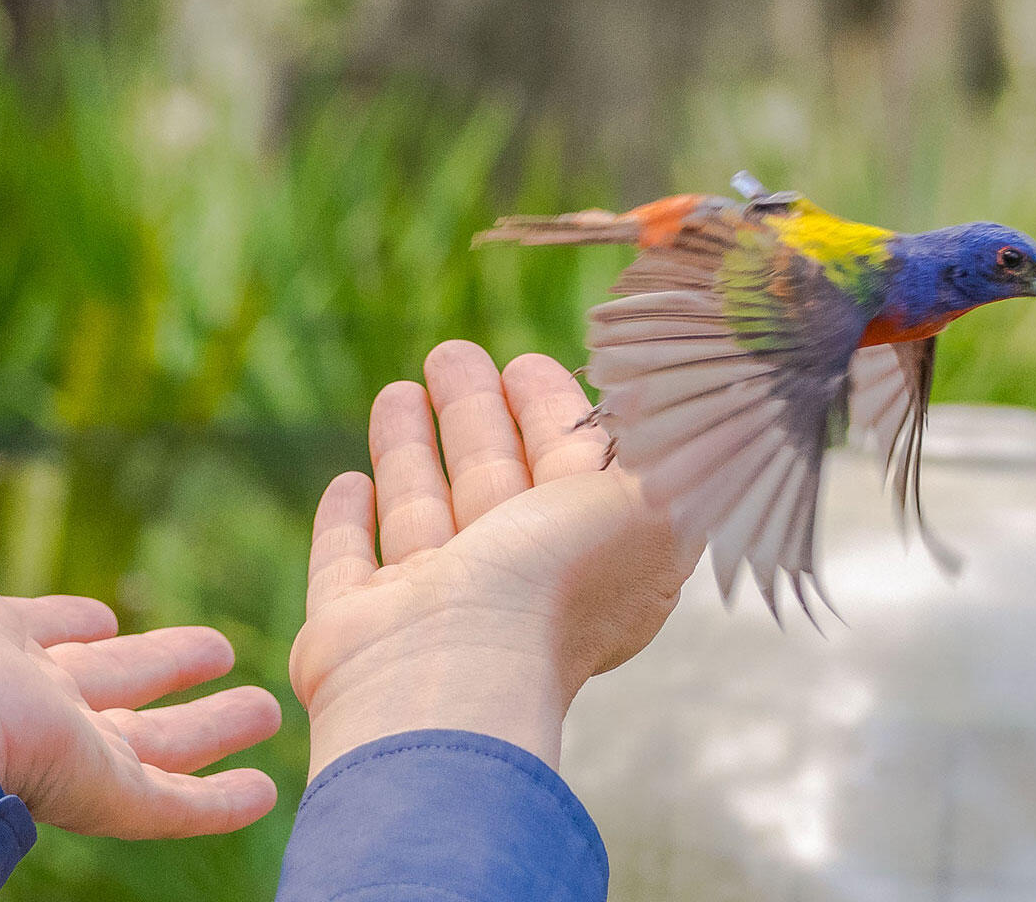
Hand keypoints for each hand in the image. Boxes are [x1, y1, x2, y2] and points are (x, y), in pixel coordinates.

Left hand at [0, 442, 279, 836]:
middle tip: (216, 650)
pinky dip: (217, 804)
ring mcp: (59, 748)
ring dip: (210, 728)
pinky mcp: (92, 790)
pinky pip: (166, 804)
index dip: (69, 623)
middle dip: (161, 666)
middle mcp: (20, 697)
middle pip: (110, 685)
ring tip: (266, 709)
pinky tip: (262, 791)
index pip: (36, 634)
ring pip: (153, 745)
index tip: (103, 615)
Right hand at [289, 341, 698, 778]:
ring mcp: (429, 611)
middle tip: (450, 354)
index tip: (527, 363)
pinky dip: (348, 524)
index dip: (554, 416)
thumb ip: (675, 454)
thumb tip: (687, 409)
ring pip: (421, 512)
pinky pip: (349, 563)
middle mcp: (512, 591)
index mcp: (589, 567)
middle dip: (475, 415)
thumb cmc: (555, 590)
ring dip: (410, 451)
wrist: (449, 680)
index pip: (570, 473)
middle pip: (493, 483)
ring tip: (399, 388)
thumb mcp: (653, 505)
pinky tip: (349, 481)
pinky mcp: (356, 625)